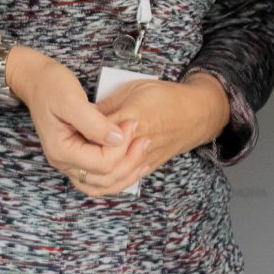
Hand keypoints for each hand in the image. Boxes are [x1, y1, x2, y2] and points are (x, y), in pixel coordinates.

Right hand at [8, 49, 136, 195]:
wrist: (38, 82)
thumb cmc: (51, 86)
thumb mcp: (72, 100)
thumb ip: (95, 123)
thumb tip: (118, 139)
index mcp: (61, 151)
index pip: (102, 163)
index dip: (123, 146)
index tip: (133, 123)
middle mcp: (64, 162)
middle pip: (105, 179)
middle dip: (130, 160)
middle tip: (145, 138)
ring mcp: (71, 162)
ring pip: (104, 184)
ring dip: (127, 172)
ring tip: (144, 152)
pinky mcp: (79, 157)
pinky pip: (101, 176)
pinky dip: (119, 171)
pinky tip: (135, 161)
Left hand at [90, 71, 233, 192]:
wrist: (196, 113)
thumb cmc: (165, 97)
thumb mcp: (133, 90)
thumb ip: (107, 106)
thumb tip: (82, 116)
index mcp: (134, 121)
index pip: (99, 136)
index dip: (83, 134)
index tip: (77, 126)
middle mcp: (138, 144)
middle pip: (102, 164)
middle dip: (85, 158)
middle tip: (77, 146)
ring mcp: (144, 159)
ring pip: (111, 179)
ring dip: (92, 174)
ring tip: (80, 162)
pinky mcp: (148, 167)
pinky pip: (123, 183)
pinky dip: (106, 183)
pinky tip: (93, 175)